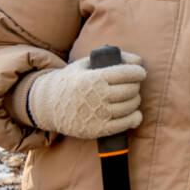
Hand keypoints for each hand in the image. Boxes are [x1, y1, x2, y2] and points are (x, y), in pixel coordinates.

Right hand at [17, 52, 145, 138]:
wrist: (48, 106)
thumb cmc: (72, 81)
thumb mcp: (86, 64)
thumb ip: (112, 59)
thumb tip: (139, 61)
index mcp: (93, 78)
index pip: (126, 73)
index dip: (138, 72)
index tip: (140, 72)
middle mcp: (97, 96)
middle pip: (130, 90)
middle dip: (136, 86)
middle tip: (133, 84)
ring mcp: (98, 114)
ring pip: (130, 106)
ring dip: (135, 100)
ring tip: (131, 97)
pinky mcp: (98, 129)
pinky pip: (126, 123)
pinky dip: (135, 118)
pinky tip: (135, 114)